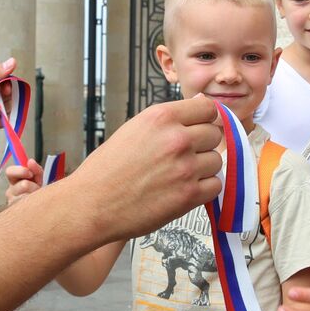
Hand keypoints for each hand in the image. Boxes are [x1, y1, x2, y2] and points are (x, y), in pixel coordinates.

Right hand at [3, 158, 41, 206]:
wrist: (39, 207)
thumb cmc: (35, 190)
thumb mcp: (37, 178)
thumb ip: (35, 169)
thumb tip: (30, 161)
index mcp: (13, 180)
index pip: (10, 171)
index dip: (20, 171)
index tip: (30, 173)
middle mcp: (10, 192)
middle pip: (24, 185)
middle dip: (34, 185)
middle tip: (37, 188)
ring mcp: (13, 204)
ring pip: (29, 196)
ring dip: (37, 196)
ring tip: (37, 198)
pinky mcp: (18, 213)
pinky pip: (31, 207)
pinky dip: (36, 204)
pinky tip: (35, 205)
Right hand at [70, 96, 223, 242]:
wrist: (92, 204)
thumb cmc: (106, 169)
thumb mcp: (134, 129)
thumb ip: (168, 121)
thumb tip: (198, 106)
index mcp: (161, 117)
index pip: (207, 108)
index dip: (206, 119)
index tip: (199, 128)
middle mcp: (177, 139)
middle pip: (215, 134)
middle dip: (203, 145)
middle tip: (185, 156)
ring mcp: (185, 167)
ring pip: (217, 161)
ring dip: (204, 168)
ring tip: (179, 176)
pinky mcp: (189, 195)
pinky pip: (215, 186)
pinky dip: (204, 189)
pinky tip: (184, 190)